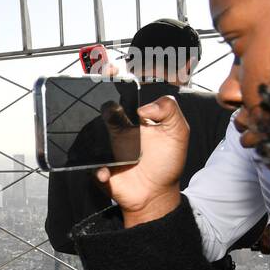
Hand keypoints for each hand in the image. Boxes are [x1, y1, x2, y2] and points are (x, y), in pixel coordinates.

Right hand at [94, 96, 185, 226]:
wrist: (156, 193)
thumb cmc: (166, 161)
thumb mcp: (177, 132)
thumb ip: (169, 110)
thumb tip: (143, 108)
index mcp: (134, 119)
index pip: (122, 97)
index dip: (117, 86)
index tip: (116, 77)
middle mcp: (117, 132)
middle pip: (104, 113)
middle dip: (104, 108)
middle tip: (113, 113)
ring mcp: (106, 150)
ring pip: (92, 138)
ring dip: (96, 140)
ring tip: (114, 149)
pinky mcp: (100, 170)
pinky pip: (92, 168)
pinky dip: (99, 171)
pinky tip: (107, 172)